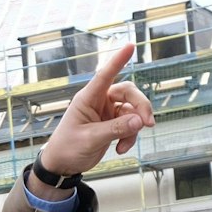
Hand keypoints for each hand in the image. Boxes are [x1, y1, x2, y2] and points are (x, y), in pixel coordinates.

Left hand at [34, 45, 155, 186]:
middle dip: (141, 107)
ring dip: (135, 126)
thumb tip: (139, 121)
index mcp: (87, 98)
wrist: (63, 164)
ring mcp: (107, 112)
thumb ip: (115, 129)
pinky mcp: (113, 124)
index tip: (130, 46)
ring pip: (133, 110)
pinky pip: (131, 125)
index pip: (105, 75)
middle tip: (148, 123)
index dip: (118, 60)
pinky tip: (120, 148)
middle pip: (129, 93)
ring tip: (124, 145)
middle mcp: (99, 101)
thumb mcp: (90, 139)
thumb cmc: (68, 148)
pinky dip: (130, 136)